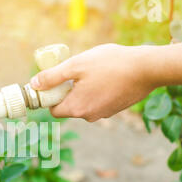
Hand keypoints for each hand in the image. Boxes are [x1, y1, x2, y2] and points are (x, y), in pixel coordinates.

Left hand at [30, 44, 156, 121]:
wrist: (147, 69)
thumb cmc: (110, 64)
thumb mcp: (75, 65)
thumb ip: (52, 77)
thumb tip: (34, 85)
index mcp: (76, 108)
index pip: (53, 110)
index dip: (51, 96)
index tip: (56, 82)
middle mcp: (89, 116)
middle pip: (69, 107)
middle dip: (68, 91)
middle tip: (77, 72)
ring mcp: (104, 114)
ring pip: (85, 103)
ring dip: (84, 90)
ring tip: (95, 72)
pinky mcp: (115, 109)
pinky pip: (99, 101)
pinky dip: (98, 91)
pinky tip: (107, 76)